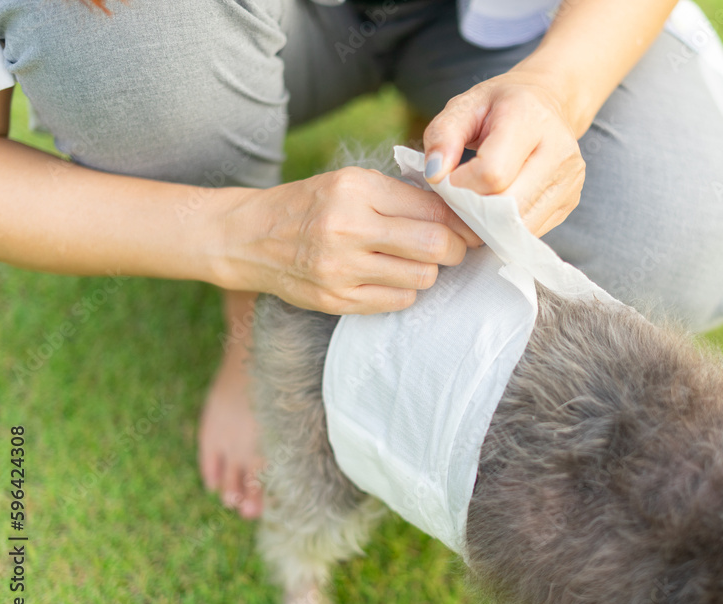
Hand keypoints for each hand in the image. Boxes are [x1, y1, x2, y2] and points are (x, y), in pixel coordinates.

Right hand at [220, 166, 482, 313]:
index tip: (473, 227)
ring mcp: (340, 269)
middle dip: (455, 249)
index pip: (432, 210)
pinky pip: (398, 301)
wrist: (248, 237)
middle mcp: (347, 228)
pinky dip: (404, 290)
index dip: (462, 222)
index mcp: (355, 190)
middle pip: (434, 246)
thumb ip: (401, 195)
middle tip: (455, 248)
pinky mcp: (336, 300)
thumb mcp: (351, 183)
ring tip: (413, 260)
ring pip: (421, 278)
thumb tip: (459, 213)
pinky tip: (389, 276)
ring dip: (427, 270)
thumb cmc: (310, 205)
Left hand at [422, 70, 585, 237]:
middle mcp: (559, 150)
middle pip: (510, 205)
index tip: (447, 181)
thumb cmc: (500, 106)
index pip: (492, 173)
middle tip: (457, 201)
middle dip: (474, 211)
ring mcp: (570, 179)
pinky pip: (532, 230)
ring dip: (490, 226)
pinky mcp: (570, 200)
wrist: (546, 103)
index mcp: (530, 119)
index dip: (461, 186)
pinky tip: (496, 210)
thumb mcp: (464, 106)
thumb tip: (435, 175)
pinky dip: (507, 228)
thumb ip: (442, 136)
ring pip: (522, 225)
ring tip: (475, 205)